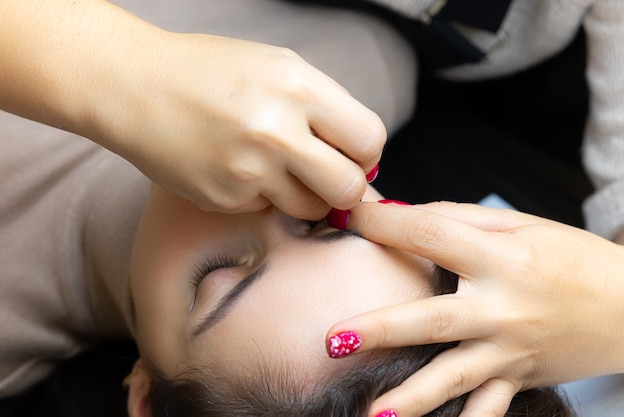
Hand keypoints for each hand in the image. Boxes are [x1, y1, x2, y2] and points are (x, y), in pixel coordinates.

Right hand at [1, 0, 383, 219]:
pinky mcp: (224, 199)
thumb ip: (325, 108)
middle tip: (327, 175)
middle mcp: (276, 131)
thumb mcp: (277, 67)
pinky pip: (268, 209)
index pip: (370, 139)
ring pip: (311, 208)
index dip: (366, 152)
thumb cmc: (209, 72)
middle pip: (349, 188)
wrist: (134, 86)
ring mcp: (248, 170)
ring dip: (306, 196)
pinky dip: (263, 196)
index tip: (352, 154)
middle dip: (346, 187)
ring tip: (278, 169)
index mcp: (298, 86)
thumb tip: (363, 156)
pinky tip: (238, 169)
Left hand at [328, 201, 623, 416]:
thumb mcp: (519, 225)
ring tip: (375, 414)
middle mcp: (501, 307)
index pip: (429, 235)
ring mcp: (509, 349)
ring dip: (412, 396)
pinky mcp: (519, 377)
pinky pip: (488, 407)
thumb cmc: (570, 256)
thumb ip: (457, 218)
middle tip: (333, 339)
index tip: (343, 218)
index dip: (382, 224)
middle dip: (380, 329)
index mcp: (499, 258)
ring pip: (453, 376)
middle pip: (431, 319)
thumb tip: (401, 213)